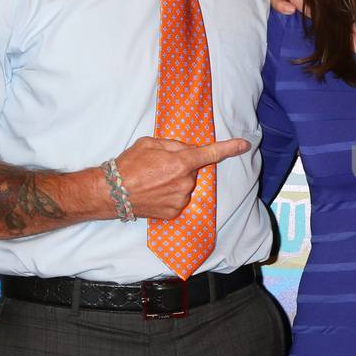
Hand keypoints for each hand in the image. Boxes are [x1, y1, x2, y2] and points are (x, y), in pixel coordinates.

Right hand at [115, 136, 248, 218]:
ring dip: (175, 181)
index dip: (230, 148)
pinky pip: (179, 199)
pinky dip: (170, 195)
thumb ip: (174, 145)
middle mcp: (185, 182)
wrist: (110, 192)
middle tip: (158, 166)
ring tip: (152, 181)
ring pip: (186, 185)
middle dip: (181, 166)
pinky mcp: (174, 212)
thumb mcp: (150, 143)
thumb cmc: (128, 165)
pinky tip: (154, 193)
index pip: (211, 153)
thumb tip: (189, 150)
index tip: (244, 145)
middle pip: (192, 170)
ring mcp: (181, 199)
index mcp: (181, 162)